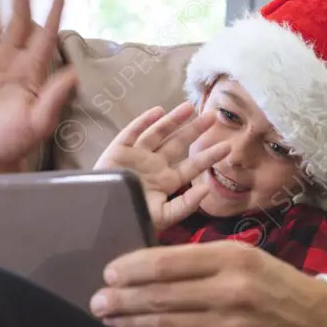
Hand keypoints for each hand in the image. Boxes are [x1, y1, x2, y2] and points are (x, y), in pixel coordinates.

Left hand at [89, 241, 326, 326]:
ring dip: (129, 323)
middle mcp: (231, 291)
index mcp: (233, 258)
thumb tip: (147, 267)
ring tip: (108, 319)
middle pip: (161, 295)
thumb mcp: (246, 256)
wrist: (317, 322)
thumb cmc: (274, 284)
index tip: (109, 272)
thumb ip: (202, 260)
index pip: (169, 261)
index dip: (132, 268)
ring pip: (165, 326)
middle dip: (122, 299)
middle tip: (97, 300)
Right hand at [94, 102, 230, 232]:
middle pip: (178, 143)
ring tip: (190, 107)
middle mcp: (155, 165)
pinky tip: (158, 111)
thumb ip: (185, 205)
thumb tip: (206, 189)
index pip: (192, 165)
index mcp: (167, 180)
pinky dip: (143, 122)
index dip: (209, 155)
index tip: (227, 146)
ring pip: (158, 133)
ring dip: (173, 120)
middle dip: (195, 130)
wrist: (99, 218)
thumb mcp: (163, 217)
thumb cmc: (131, 219)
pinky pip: (132, 132)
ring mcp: (137, 156)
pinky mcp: (118, 150)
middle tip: (213, 116)